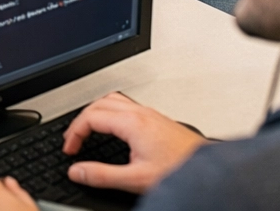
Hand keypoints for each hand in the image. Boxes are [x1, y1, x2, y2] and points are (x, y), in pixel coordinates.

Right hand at [61, 92, 208, 193]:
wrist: (209, 171)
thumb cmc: (179, 171)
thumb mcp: (135, 178)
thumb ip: (102, 175)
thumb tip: (77, 171)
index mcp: (132, 123)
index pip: (91, 117)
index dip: (74, 133)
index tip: (70, 149)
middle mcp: (141, 113)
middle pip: (99, 103)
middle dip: (81, 120)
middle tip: (73, 140)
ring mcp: (150, 114)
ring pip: (114, 100)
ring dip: (96, 112)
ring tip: (88, 130)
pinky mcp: (157, 120)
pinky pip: (127, 106)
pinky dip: (111, 113)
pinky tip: (114, 129)